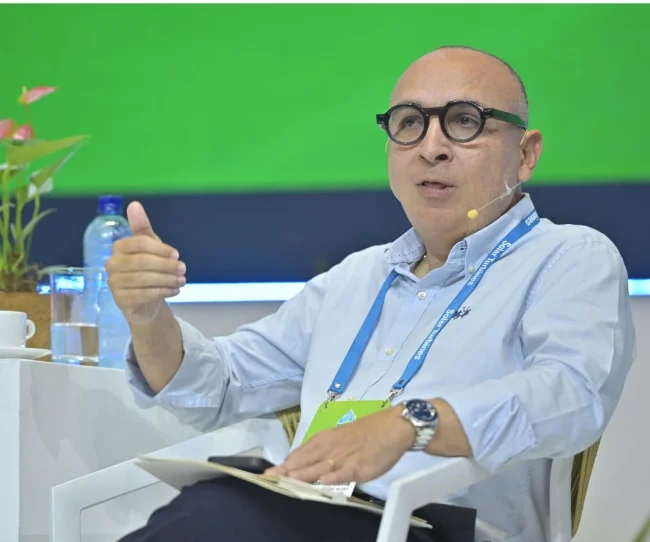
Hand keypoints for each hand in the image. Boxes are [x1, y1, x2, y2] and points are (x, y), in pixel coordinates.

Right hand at [106, 201, 185, 325]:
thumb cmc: (148, 269)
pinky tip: (174, 290)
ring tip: (181, 281)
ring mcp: (114, 283)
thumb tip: (134, 204)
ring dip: (166, 279)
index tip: (176, 254)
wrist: (145, 301)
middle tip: (183, 269)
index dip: (160, 248)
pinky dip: (162, 292)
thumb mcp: (150, 247)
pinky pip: (142, 294)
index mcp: (119, 247)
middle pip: (141, 261)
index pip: (139, 243)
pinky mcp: (120, 300)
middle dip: (166, 265)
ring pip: (143, 279)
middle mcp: (112, 264)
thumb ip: (143, 227)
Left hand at [266, 405, 415, 484]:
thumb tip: (306, 464)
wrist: (392, 427)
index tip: (268, 474)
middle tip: (269, 478)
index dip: (284, 465)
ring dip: (302, 474)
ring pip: (319, 466)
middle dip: (286, 470)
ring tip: (286, 480)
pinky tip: (322, 481)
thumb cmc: (366, 433)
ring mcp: (343, 457)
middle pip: (305, 460)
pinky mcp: (358, 465)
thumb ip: (323, 452)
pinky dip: (332, 476)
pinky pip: (343, 472)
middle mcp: (330, 447)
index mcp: (324, 439)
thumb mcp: (340, 438)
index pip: (299, 453)